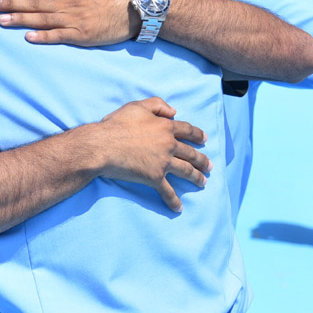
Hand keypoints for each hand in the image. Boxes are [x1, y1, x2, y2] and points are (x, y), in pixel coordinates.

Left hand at [0, 0, 134, 45]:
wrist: (132, 7)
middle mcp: (65, 4)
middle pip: (33, 3)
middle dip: (9, 3)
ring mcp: (72, 20)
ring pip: (41, 19)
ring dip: (20, 19)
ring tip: (1, 20)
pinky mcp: (80, 35)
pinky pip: (59, 36)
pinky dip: (44, 36)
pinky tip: (28, 37)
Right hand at [92, 97, 209, 211]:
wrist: (103, 146)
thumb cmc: (117, 124)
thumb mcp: (137, 106)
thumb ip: (157, 105)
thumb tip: (174, 111)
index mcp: (166, 127)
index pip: (187, 130)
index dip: (198, 135)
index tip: (205, 139)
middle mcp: (169, 145)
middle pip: (191, 153)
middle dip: (202, 160)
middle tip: (209, 166)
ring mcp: (163, 163)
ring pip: (186, 171)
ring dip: (197, 178)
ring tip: (204, 183)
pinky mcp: (154, 178)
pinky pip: (167, 191)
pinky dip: (174, 201)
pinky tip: (179, 208)